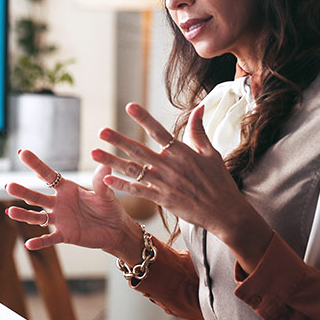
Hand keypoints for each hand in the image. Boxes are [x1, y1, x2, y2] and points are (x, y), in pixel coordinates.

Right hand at [4, 149, 136, 254]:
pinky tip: (28, 244)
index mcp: (66, 189)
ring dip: (24, 215)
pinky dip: (39, 242)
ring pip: (37, 217)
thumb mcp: (105, 193)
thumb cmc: (109, 207)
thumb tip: (105, 164)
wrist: (115, 230)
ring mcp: (59, 219)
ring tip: (10, 212)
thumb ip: (101, 181)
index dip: (35, 164)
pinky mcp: (64, 235)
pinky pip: (49, 239)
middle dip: (22, 191)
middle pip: (37, 196)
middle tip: (8, 185)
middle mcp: (58, 203)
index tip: (21, 152)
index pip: (47, 175)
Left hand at [91, 103, 270, 264]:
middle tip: (101, 131)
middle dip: (118, 140)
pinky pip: (138, 191)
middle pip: (139, 150)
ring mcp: (165, 183)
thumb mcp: (211, 153)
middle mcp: (170, 166)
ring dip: (112, 161)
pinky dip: (122, 185)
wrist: (225, 212)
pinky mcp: (163, 199)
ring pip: (134, 170)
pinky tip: (106, 178)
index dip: (144, 118)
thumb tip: (199, 107)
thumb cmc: (220, 182)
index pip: (159, 132)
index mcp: (182, 153)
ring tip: (94, 153)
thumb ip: (199, 131)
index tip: (129, 106)